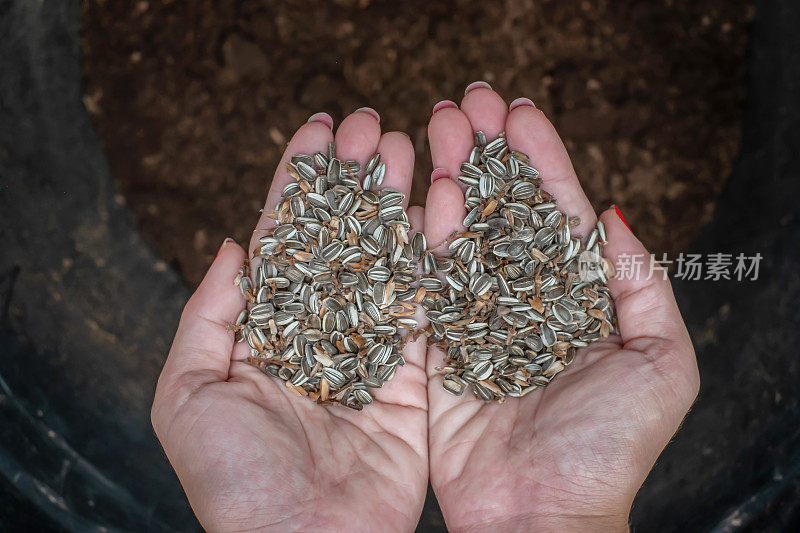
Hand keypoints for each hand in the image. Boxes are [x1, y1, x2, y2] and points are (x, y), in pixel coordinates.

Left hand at [152, 110, 429, 531]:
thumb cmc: (234, 481)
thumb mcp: (187, 395)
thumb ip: (207, 315)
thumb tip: (231, 245)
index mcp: (266, 330)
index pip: (284, 238)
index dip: (300, 182)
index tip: (320, 128)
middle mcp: (321, 332)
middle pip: (342, 238)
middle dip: (356, 178)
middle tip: (375, 122)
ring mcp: (372, 350)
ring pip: (387, 260)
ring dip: (396, 201)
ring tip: (410, 144)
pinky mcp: (416, 375)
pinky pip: (427, 305)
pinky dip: (432, 255)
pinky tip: (440, 205)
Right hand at [422, 86, 698, 531]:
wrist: (542, 516)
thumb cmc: (609, 448)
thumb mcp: (661, 364)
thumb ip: (642, 285)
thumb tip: (612, 216)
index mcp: (577, 300)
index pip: (554, 213)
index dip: (539, 159)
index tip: (519, 111)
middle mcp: (524, 301)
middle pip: (501, 212)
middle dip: (485, 154)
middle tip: (465, 101)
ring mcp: (476, 320)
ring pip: (461, 234)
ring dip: (450, 176)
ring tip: (436, 125)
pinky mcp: (435, 346)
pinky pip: (428, 281)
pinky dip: (426, 235)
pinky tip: (423, 190)